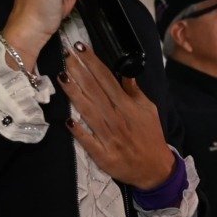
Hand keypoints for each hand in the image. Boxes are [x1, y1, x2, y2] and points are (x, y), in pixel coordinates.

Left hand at [59, 41, 173, 188]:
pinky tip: (67, 120)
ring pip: (88, 111)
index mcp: (127, 105)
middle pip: (95, 91)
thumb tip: (126, 72)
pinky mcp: (103, 154)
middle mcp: (116, 118)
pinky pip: (88, 141)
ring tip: (61, 77)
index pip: (107, 79)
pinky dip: (79, 131)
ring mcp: (109, 136)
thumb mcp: (148, 110)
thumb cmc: (149, 136)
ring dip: (74, 94)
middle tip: (66, 54)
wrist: (155, 168)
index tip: (81, 48)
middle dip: (80, 71)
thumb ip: (134, 91)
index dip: (93, 62)